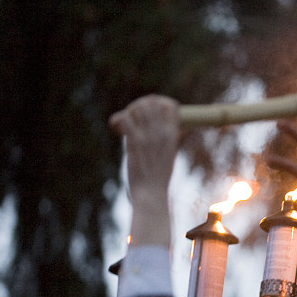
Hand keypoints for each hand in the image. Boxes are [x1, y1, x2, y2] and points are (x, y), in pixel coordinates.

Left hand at [109, 95, 179, 247]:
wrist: (151, 194)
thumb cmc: (160, 179)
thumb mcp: (171, 156)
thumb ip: (173, 140)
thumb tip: (180, 130)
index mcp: (173, 136)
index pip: (169, 106)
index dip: (159, 102)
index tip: (152, 108)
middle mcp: (161, 133)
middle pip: (151, 102)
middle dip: (141, 104)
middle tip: (134, 114)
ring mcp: (148, 137)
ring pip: (138, 108)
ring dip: (129, 111)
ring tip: (125, 122)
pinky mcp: (134, 143)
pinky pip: (126, 119)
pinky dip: (119, 119)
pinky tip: (116, 128)